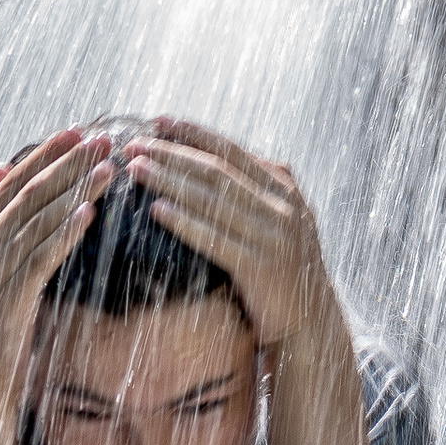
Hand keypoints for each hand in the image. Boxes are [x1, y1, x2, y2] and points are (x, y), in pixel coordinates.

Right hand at [0, 125, 113, 364]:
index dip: (46, 153)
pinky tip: (89, 214)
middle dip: (68, 163)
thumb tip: (1, 167)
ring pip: (38, 219)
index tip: (76, 131)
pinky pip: (42, 256)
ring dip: (76, 190)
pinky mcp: (8, 297)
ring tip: (108, 169)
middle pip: (29, 192)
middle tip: (102, 141)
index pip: (13, 179)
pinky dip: (65, 232)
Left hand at [122, 121, 338, 356]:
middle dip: (172, 152)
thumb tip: (215, 164)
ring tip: (136, 168)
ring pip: (213, 198)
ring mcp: (273, 235)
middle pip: (217, 169)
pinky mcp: (260, 267)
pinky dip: (184, 222)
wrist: (310, 323)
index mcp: (283, 187)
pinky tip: (157, 211)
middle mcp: (281, 205)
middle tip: (135, 142)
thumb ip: (256, 193)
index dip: (192, 133)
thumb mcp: (280, 222)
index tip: (157, 121)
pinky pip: (215, 239)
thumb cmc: (282, 273)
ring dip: (170, 180)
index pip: (231, 149)